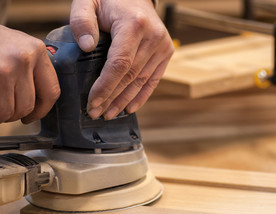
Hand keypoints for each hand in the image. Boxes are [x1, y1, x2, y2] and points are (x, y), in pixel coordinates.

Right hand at [0, 26, 59, 123]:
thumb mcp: (18, 46)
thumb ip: (33, 69)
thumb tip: (41, 101)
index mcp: (37, 50)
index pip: (51, 92)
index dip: (41, 110)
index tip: (31, 116)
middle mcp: (24, 58)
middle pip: (27, 105)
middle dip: (15, 114)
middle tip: (6, 110)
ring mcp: (5, 68)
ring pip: (9, 111)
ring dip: (2, 114)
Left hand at [70, 0, 173, 119]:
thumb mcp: (88, 1)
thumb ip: (82, 20)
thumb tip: (86, 46)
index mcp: (134, 25)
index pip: (120, 64)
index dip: (106, 86)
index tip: (92, 102)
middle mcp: (153, 37)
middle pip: (130, 76)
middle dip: (112, 98)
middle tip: (96, 113)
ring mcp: (163, 46)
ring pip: (141, 81)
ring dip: (124, 100)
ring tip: (109, 114)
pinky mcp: (166, 52)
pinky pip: (153, 79)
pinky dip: (142, 95)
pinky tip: (129, 107)